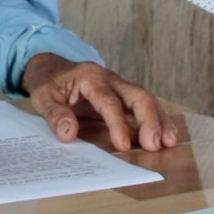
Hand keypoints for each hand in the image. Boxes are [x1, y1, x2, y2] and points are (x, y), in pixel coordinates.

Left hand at [21, 54, 174, 152]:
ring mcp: (120, 86)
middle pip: (137, 95)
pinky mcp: (124, 96)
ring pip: (146, 99)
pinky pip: (144, 105)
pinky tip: (167, 135)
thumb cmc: (50, 83)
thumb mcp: (43, 97)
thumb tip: (68, 134)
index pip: (109, 101)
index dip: (118, 123)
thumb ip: (55, 115)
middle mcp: (110, 79)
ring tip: (169, 142)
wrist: (52, 68)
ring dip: (160, 120)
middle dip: (150, 119)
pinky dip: (158, 119)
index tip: (124, 144)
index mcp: (90, 77)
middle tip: (156, 144)